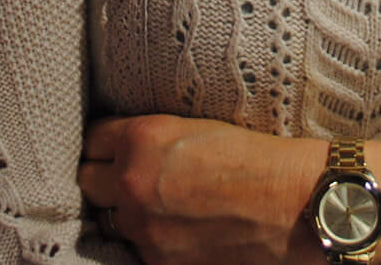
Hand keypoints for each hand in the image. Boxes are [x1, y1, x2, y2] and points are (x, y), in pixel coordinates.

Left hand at [78, 115, 336, 264]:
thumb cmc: (254, 158)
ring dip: (126, 212)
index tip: (116, 148)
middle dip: (106, 178)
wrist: (291, 203)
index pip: (93, 139)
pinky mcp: (158, 261)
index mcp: (141, 139)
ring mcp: (142, 228)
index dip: (107, 143)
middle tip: (130, 177)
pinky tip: (177, 230)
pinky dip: (151, 239)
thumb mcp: (194, 129)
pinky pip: (137, 248)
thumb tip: (123, 150)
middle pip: (88, 180)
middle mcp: (132, 183)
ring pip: (110, 219)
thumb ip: (149, 140)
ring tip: (157, 206)